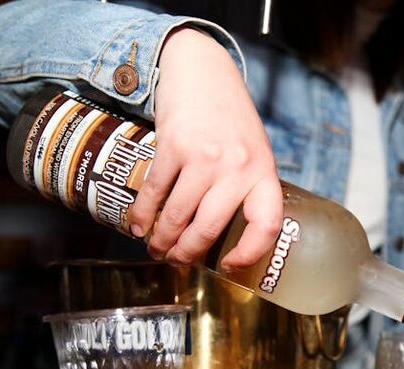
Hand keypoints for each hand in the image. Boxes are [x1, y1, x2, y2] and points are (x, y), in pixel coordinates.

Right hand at [128, 27, 282, 269]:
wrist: (201, 69)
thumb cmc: (229, 117)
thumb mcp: (253, 150)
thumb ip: (246, 185)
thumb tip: (229, 233)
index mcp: (263, 172)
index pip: (266, 224)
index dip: (249, 253)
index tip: (229, 266)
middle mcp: (237, 167)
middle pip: (211, 228)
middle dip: (188, 253)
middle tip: (176, 261)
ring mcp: (205, 156)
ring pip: (179, 215)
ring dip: (162, 240)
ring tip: (155, 248)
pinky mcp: (174, 145)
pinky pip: (156, 191)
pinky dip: (143, 214)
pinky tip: (137, 226)